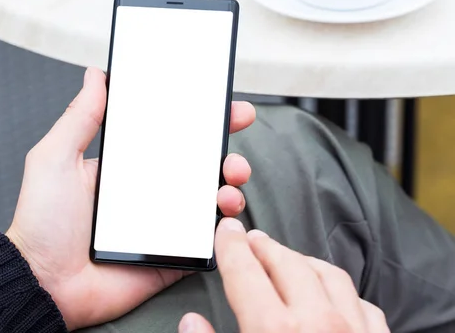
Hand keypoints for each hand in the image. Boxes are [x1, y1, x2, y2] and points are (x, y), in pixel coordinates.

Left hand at [6, 68, 255, 330]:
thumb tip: (95, 76)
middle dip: (224, 141)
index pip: (167, 135)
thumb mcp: (55, 159)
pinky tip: (223, 212)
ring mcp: (163, 222)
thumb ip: (79, 118)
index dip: (194, 116)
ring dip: (231, 180)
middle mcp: (148, 191)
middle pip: (198, 162)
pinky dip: (225, 224)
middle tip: (237, 123)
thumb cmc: (42, 223)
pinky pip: (208, 237)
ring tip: (230, 176)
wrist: (45, 283)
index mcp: (125, 167)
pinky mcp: (173, 252)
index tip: (216, 100)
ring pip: (210, 196)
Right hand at [179, 219, 389, 332]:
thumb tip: (190, 322)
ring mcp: (353, 330)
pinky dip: (340, 290)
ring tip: (286, 257)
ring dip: (302, 259)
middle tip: (250, 239)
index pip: (245, 271)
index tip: (226, 229)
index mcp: (273, 330)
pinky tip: (331, 293)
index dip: (231, 245)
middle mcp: (317, 322)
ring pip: (327, 273)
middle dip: (264, 245)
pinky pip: (361, 302)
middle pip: (286, 262)